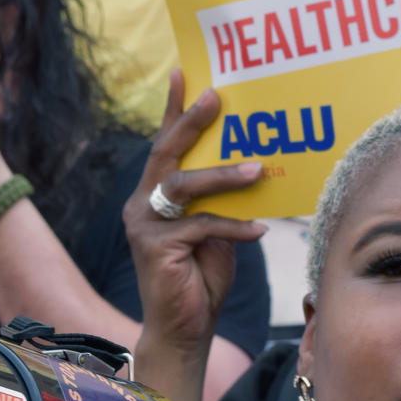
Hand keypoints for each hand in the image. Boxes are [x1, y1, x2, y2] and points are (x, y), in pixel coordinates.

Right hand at [123, 72, 264, 377]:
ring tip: (257, 168)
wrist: (184, 328)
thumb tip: (254, 164)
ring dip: (223, 175)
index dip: (174, 108)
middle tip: (217, 96)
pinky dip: (233, 226)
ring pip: (184, 186)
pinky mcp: (155, 248)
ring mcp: (143, 224)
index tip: (185, 72)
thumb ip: (220, 199)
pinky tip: (259, 229)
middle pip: (167, 152)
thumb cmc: (201, 276)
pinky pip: (200, 226)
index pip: (165, 143)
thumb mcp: (215, 228)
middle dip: (192, 121)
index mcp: (154, 192)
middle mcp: (141, 202)